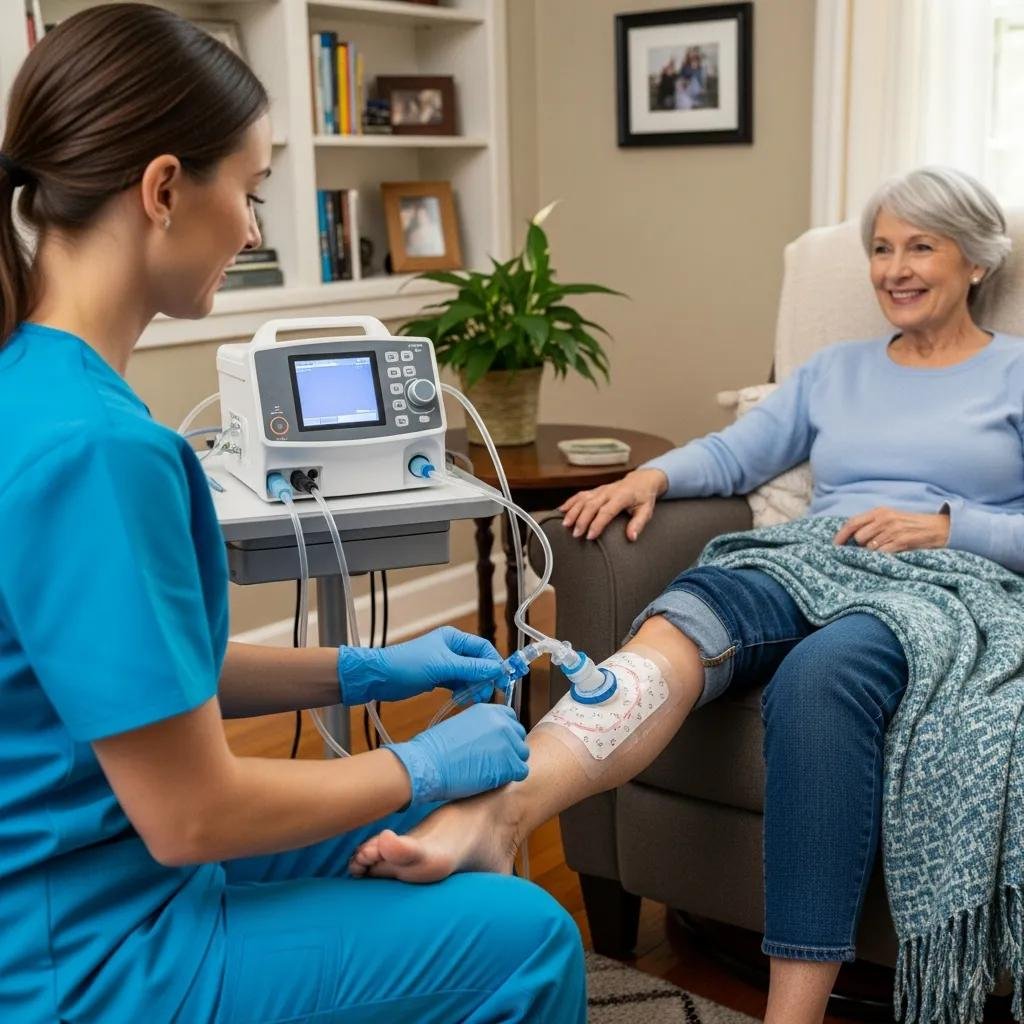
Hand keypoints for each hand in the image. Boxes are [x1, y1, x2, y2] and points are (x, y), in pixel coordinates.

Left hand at [338, 626, 504, 705]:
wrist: (381, 677)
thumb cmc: (408, 665)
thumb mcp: (443, 666)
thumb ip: (471, 668)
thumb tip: (497, 670)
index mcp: (454, 638)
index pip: (483, 649)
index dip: (494, 664)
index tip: (503, 680)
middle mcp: (452, 649)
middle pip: (478, 664)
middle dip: (484, 679)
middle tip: (485, 695)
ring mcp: (445, 664)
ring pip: (470, 676)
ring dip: (474, 688)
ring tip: (472, 699)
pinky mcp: (439, 677)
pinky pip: (459, 684)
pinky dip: (463, 692)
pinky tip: (461, 700)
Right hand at [386, 703, 528, 805]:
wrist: (428, 764)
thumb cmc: (436, 749)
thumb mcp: (462, 725)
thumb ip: (481, 728)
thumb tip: (490, 740)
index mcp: (489, 711)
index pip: (511, 719)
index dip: (505, 735)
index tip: (495, 745)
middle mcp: (502, 723)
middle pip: (519, 737)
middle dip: (509, 749)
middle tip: (492, 761)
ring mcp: (508, 742)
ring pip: (522, 755)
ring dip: (510, 764)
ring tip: (490, 771)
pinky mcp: (509, 763)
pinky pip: (521, 771)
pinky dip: (510, 777)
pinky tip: (493, 779)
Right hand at [559, 468, 667, 541]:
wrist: (641, 480)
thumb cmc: (644, 498)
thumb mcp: (646, 511)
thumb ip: (638, 524)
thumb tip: (632, 537)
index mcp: (622, 496)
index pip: (607, 511)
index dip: (597, 524)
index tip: (590, 536)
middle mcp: (608, 491)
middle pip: (591, 505)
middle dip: (582, 520)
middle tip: (575, 534)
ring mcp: (600, 490)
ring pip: (583, 499)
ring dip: (573, 511)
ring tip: (565, 524)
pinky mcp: (595, 490)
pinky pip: (580, 495)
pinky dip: (570, 502)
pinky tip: (561, 510)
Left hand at [833, 507, 949, 553]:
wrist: (938, 528)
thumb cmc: (911, 525)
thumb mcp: (890, 519)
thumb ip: (872, 524)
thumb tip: (850, 538)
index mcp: (879, 512)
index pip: (852, 522)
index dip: (841, 535)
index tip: (835, 546)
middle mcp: (885, 518)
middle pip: (859, 537)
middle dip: (861, 546)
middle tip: (870, 549)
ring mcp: (894, 529)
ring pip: (869, 547)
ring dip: (873, 553)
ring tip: (885, 550)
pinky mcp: (902, 540)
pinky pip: (882, 553)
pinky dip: (882, 557)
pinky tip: (890, 555)